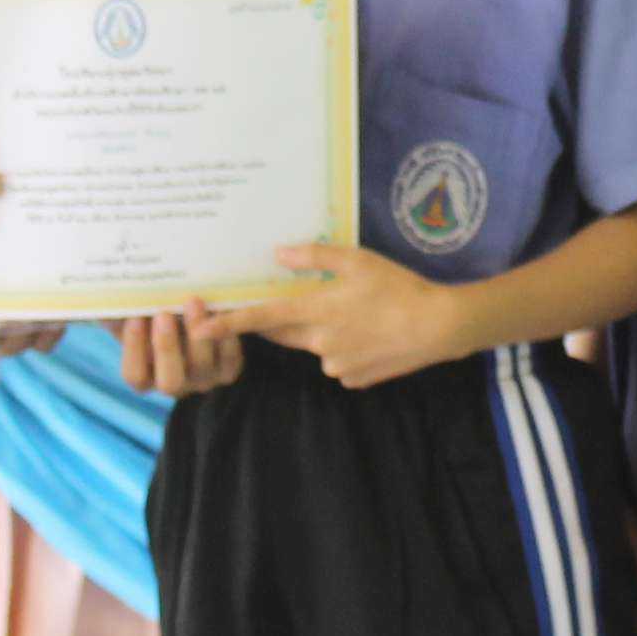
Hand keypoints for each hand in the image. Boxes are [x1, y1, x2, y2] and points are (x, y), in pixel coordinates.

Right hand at [109, 306, 240, 395]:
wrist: (192, 313)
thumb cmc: (152, 312)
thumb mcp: (131, 313)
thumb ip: (113, 312)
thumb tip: (89, 301)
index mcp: (145, 376)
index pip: (135, 376)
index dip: (133, 349)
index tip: (135, 317)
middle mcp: (174, 384)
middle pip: (169, 383)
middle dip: (166, 348)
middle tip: (164, 314)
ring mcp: (202, 379)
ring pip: (201, 368)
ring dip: (198, 335)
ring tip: (193, 301)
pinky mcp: (228, 369)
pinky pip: (230, 359)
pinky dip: (226, 336)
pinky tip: (220, 309)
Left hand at [214, 243, 472, 389]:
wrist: (438, 327)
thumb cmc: (399, 288)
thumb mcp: (358, 260)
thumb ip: (315, 257)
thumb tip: (278, 255)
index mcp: (316, 311)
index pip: (261, 317)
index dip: (228, 322)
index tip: (199, 326)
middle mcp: (318, 343)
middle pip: (284, 332)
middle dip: (284, 319)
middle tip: (308, 301)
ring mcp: (336, 365)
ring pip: (315, 346)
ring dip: (325, 331)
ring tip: (363, 314)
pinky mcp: (353, 379)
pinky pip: (339, 361)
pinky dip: (347, 347)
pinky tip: (372, 334)